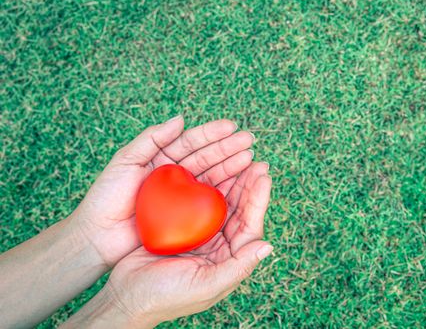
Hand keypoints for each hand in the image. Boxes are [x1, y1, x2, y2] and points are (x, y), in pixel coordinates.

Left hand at [70, 116, 255, 266]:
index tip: (232, 127)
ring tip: (250, 160)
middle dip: (228, 148)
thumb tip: (181, 119)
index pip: (191, 142)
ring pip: (211, 177)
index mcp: (162, 158)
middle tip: (249, 142)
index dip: (212, 134)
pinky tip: (240, 185)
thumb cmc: (106, 197)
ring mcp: (182, 196)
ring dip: (232, 167)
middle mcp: (176, 174)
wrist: (97, 237)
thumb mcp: (124, 161)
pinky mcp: (185, 217)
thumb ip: (151, 138)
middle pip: (206, 157)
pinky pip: (207, 202)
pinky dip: (224, 192)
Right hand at [99, 163, 271, 326]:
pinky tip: (211, 169)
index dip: (258, 201)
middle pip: (238, 210)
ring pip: (220, 202)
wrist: (128, 295)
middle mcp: (218, 245)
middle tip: (256, 162)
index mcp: (228, 259)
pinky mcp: (180, 225)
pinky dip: (205, 185)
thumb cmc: (168, 297)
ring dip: (231, 182)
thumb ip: (238, 267)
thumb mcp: (206, 285)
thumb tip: (267, 245)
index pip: (249, 226)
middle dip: (248, 186)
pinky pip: (197, 201)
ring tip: (240, 159)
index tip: (263, 176)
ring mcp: (199, 234)